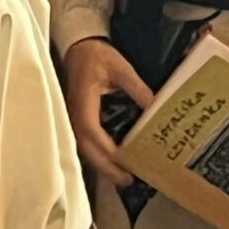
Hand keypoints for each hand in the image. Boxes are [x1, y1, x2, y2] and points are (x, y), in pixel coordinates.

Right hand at [63, 37, 152, 186]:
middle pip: (86, 148)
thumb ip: (137, 87)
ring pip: (85, 149)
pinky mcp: (78, 120)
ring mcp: (74, 119)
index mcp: (83, 102)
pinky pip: (86, 143)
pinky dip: (99, 156)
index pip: (91, 130)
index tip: (124, 160)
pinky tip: (113, 162)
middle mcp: (75, 115)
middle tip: (127, 180)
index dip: (105, 148)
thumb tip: (154, 109)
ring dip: (102, 164)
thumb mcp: (120, 67)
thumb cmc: (98, 56)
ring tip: (123, 177)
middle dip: (106, 166)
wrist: (80, 48)